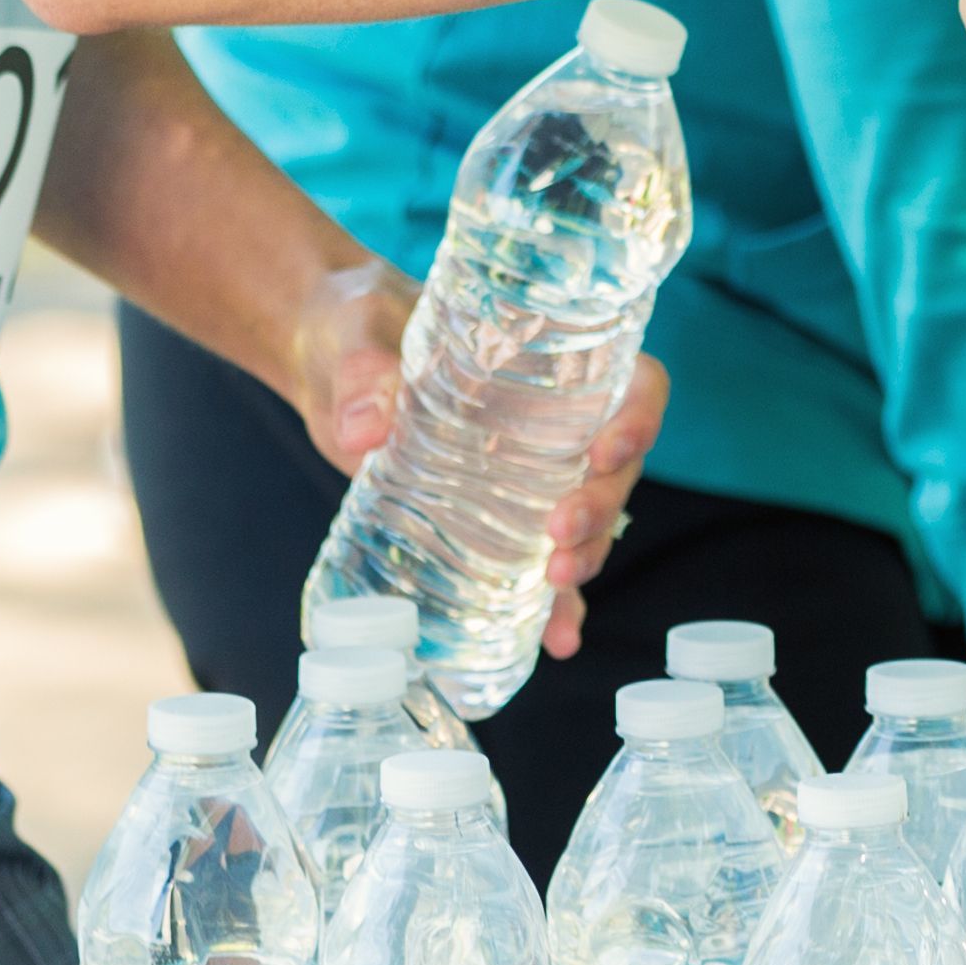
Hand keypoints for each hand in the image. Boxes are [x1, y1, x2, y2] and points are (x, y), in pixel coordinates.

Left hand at [281, 260, 667, 665]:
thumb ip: (362, 372)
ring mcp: (529, 475)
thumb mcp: (357, 332)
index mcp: (551, 358)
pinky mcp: (493, 518)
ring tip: (555, 585)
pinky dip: (554, 605)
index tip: (605, 451)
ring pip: (590, 520)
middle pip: (617, 466)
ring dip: (586, 555)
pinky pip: (540, 563)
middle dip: (602, 506)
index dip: (639, 418)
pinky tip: (555, 639)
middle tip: (558, 535)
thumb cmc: (357, 325)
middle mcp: (556, 420)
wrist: (327, 364)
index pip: (633, 384)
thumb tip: (362, 429)